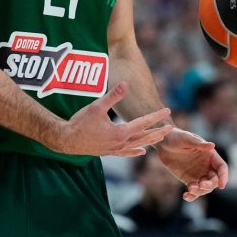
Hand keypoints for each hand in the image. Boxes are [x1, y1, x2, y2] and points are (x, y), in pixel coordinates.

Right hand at [53, 82, 172, 156]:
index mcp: (121, 132)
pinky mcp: (108, 152)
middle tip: (170, 126)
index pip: (143, 122)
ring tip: (160, 137)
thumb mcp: (96, 106)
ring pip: (138, 145)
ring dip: (150, 140)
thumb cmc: (80, 123)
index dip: (156, 116)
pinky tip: (141, 151)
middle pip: (144, 136)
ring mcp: (115, 149)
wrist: (66, 140)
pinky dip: (136, 152)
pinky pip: (126, 153)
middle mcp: (121, 143)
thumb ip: (112, 96)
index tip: (167, 110)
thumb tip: (125, 84)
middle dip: (158, 131)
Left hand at [156, 128, 228, 201]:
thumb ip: (199, 144)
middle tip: (201, 185)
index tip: (221, 186)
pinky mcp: (188, 180)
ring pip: (204, 188)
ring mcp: (198, 174)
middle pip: (214, 180)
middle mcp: (206, 165)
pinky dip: (191, 196)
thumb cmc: (177, 136)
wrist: (163, 142)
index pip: (222, 167)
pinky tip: (185, 196)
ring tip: (190, 190)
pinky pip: (193, 191)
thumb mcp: (187, 139)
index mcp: (210, 155)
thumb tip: (212, 145)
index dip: (224, 177)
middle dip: (210, 185)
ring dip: (200, 191)